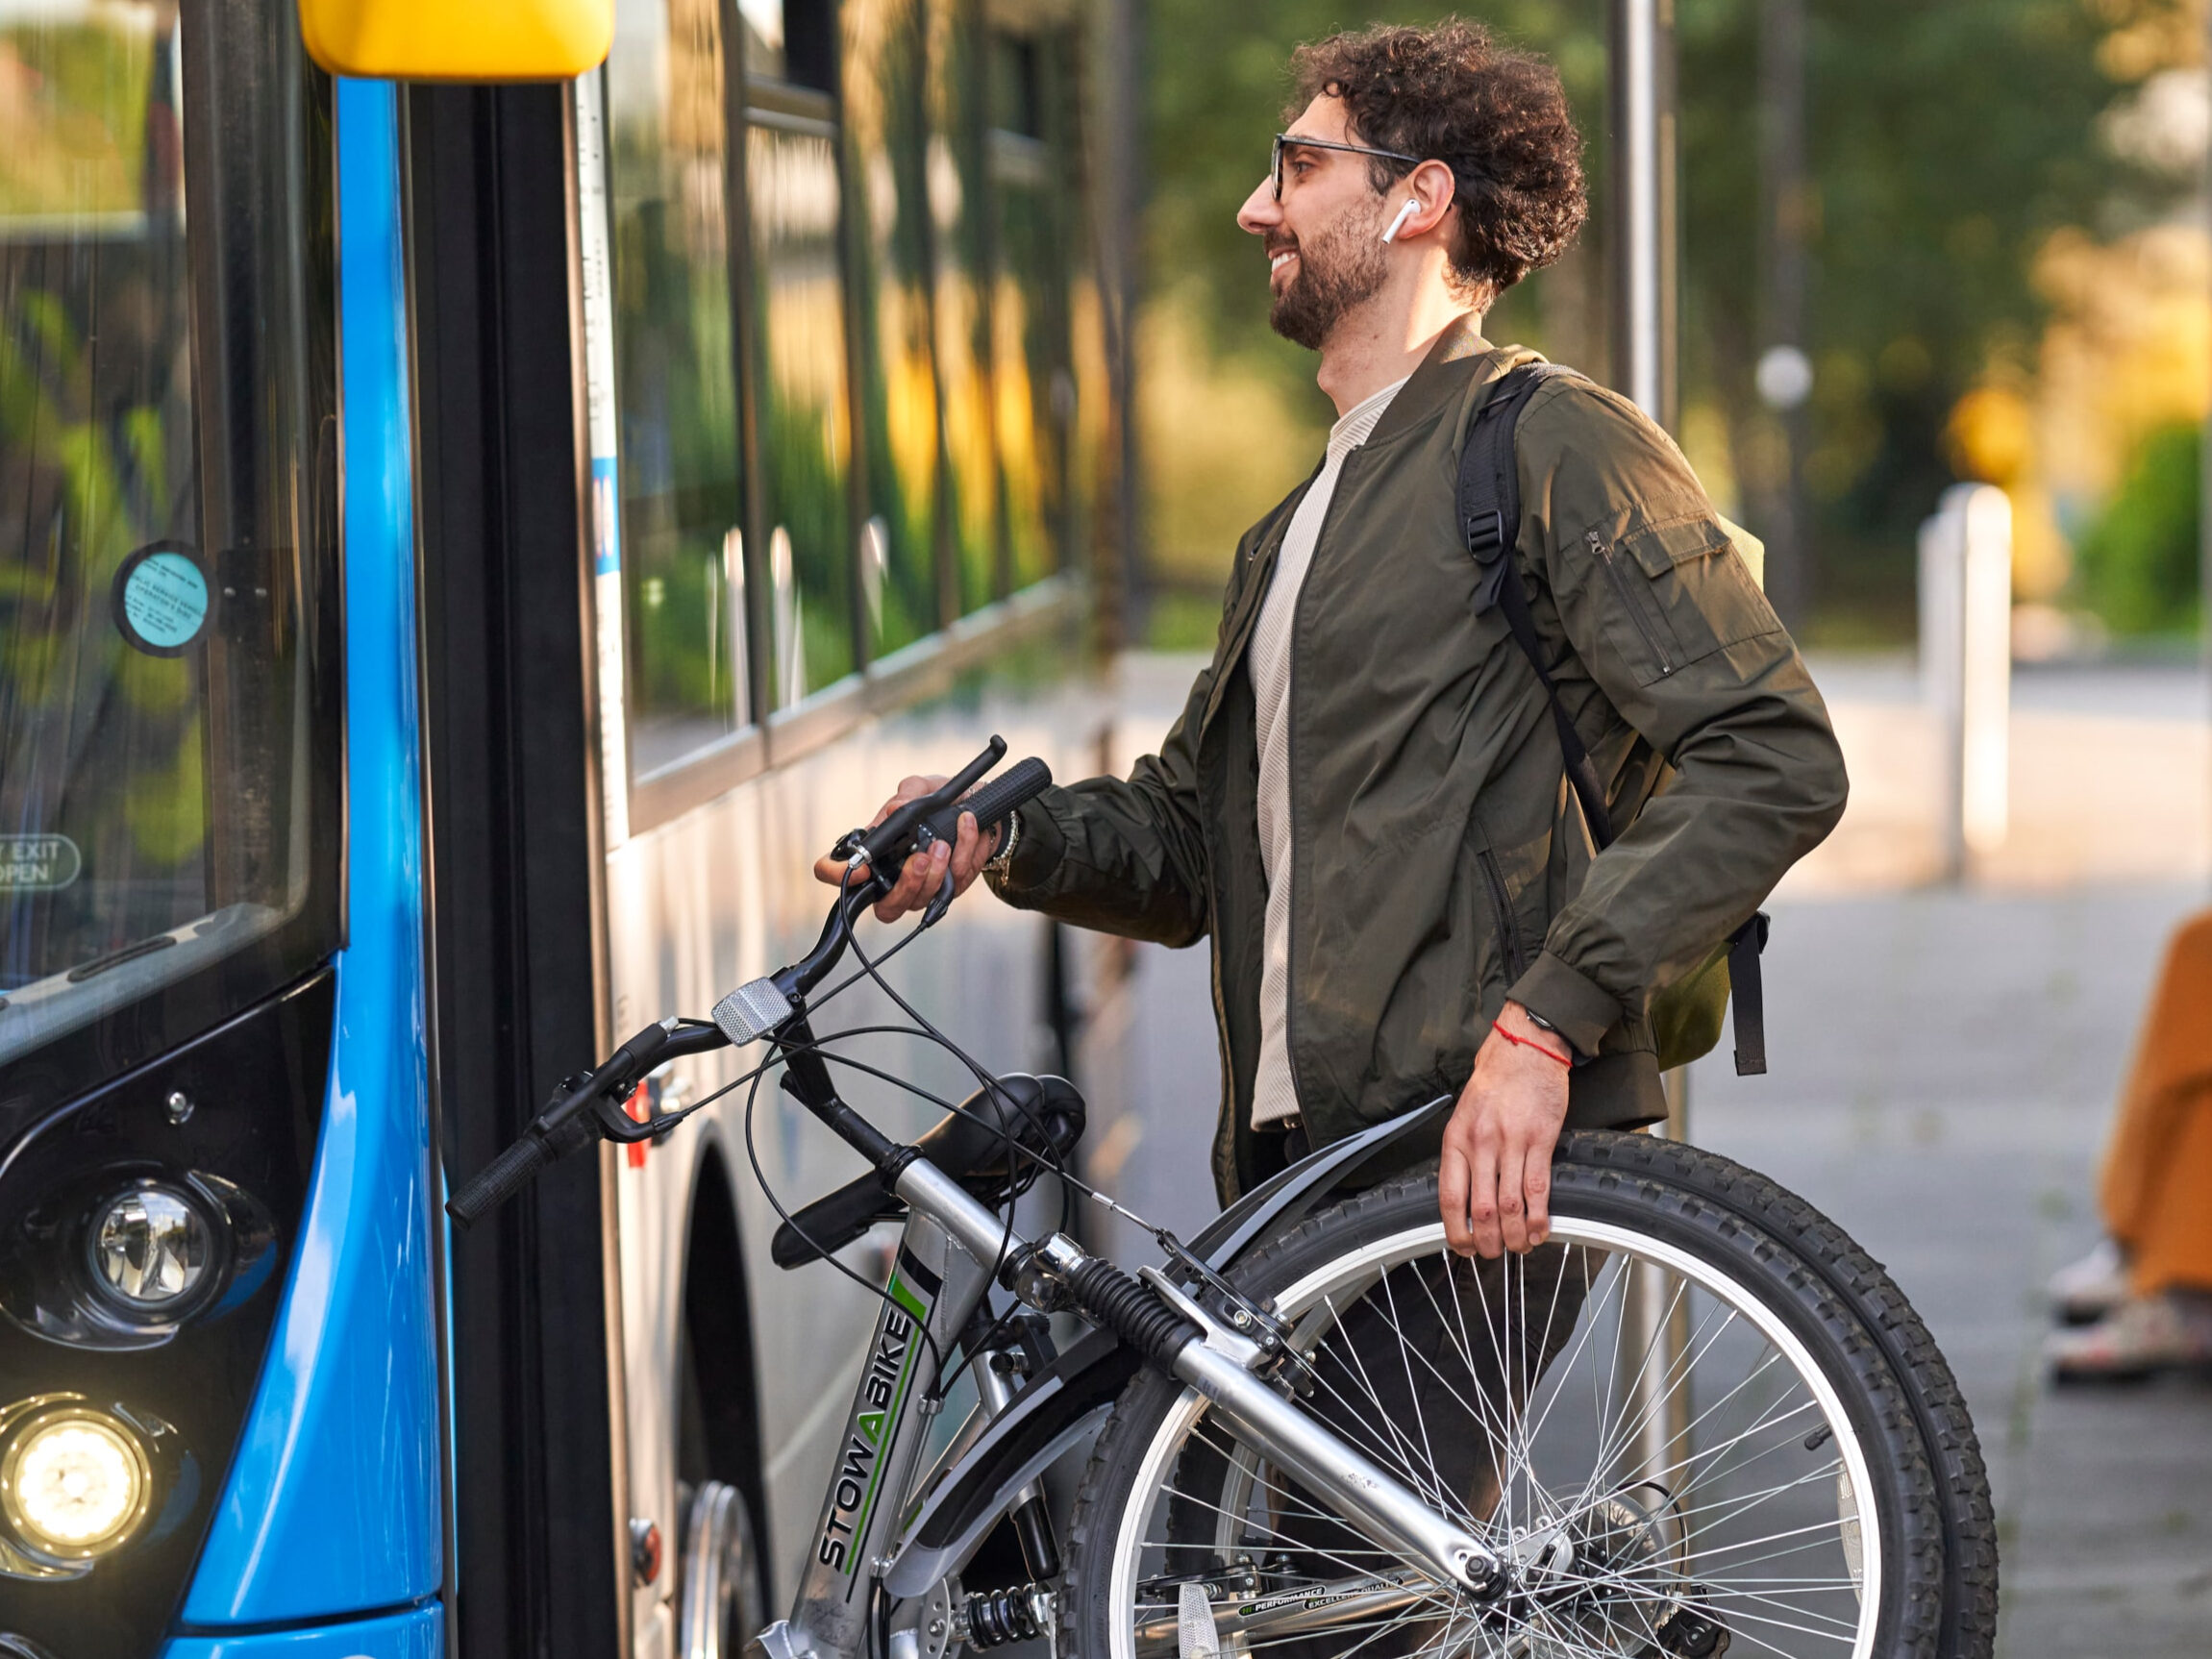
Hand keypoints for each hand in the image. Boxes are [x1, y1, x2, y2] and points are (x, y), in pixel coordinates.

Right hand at [811, 775, 1000, 922]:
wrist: (975, 807)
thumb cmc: (936, 801)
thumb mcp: (920, 789)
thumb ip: (908, 794)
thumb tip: (896, 808)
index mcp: (873, 853)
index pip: (836, 872)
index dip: (838, 877)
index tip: (861, 870)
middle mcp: (892, 878)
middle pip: (886, 907)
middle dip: (906, 886)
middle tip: (921, 858)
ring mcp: (921, 889)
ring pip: (923, 899)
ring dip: (938, 871)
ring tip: (945, 842)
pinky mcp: (950, 889)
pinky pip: (956, 882)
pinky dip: (964, 852)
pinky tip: (968, 826)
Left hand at [1439, 1001, 1571, 1257]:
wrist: (1525, 1050)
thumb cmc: (1494, 1083)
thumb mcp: (1463, 1115)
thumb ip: (1462, 1153)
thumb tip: (1462, 1197)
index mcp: (1456, 1139)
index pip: (1448, 1196)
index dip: (1455, 1230)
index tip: (1461, 1247)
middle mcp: (1480, 1144)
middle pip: (1480, 1209)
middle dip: (1487, 1242)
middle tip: (1492, 1254)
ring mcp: (1511, 1142)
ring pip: (1510, 1205)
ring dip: (1515, 1235)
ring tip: (1518, 1248)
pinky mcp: (1541, 1140)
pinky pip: (1538, 1188)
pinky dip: (1539, 1216)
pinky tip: (1540, 1230)